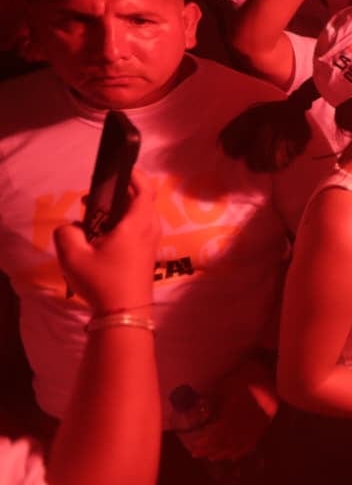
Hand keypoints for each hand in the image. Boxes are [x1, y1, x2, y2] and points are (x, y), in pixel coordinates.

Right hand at [55, 175, 157, 314]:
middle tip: (95, 198)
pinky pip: (140, 228)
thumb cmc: (102, 280)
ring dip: (122, 210)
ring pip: (141, 215)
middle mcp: (150, 228)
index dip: (135, 175)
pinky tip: (104, 237)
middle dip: (121, 193)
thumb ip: (66, 233)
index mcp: (137, 223)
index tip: (118, 171)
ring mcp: (152, 242)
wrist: (125, 313)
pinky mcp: (148, 253)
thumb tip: (72, 227)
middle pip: (143, 200)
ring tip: (95, 218)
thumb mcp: (73, 256)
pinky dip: (125, 223)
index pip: (145, 188)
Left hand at [180, 360, 276, 460]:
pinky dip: (242, 450)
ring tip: (213, 458)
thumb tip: (203, 407)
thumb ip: (215, 398)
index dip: (205, 443)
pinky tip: (234, 455)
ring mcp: (254, 428)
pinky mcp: (263, 426)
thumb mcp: (225, 385)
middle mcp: (243, 426)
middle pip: (225, 443)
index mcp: (233, 417)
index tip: (194, 447)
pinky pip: (251, 442)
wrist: (271, 375)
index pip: (216, 436)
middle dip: (210, 450)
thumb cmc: (247, 378)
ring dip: (224, 453)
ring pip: (238, 445)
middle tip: (197, 455)